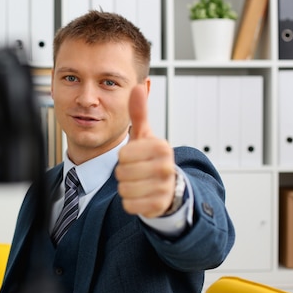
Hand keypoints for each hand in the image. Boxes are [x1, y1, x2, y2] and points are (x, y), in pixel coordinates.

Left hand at [115, 84, 176, 217]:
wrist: (169, 187)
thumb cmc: (152, 158)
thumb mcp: (145, 135)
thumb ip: (138, 112)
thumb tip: (137, 86)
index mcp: (162, 147)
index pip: (123, 154)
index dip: (124, 157)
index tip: (136, 156)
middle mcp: (167, 167)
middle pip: (122, 172)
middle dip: (124, 173)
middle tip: (137, 171)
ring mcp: (165, 188)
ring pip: (125, 190)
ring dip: (127, 187)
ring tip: (139, 182)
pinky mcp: (160, 206)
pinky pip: (130, 205)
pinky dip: (131, 202)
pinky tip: (141, 196)